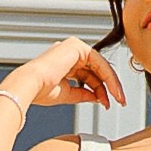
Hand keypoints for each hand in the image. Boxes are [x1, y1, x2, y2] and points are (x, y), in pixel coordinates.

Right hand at [4, 36, 121, 112]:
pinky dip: (108, 77)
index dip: (100, 91)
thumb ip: (83, 94)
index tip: (107, 104)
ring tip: (117, 99)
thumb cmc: (41, 90)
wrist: (31, 86)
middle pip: (96, 70)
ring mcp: (73, 47)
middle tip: (119, 101)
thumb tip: (98, 98)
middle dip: (109, 87)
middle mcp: (69, 52)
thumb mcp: (68, 94)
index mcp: (64, 62)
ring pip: (100, 66)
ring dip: (111, 84)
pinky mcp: (77, 46)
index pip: (88, 76)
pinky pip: (99, 62)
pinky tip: (112, 91)